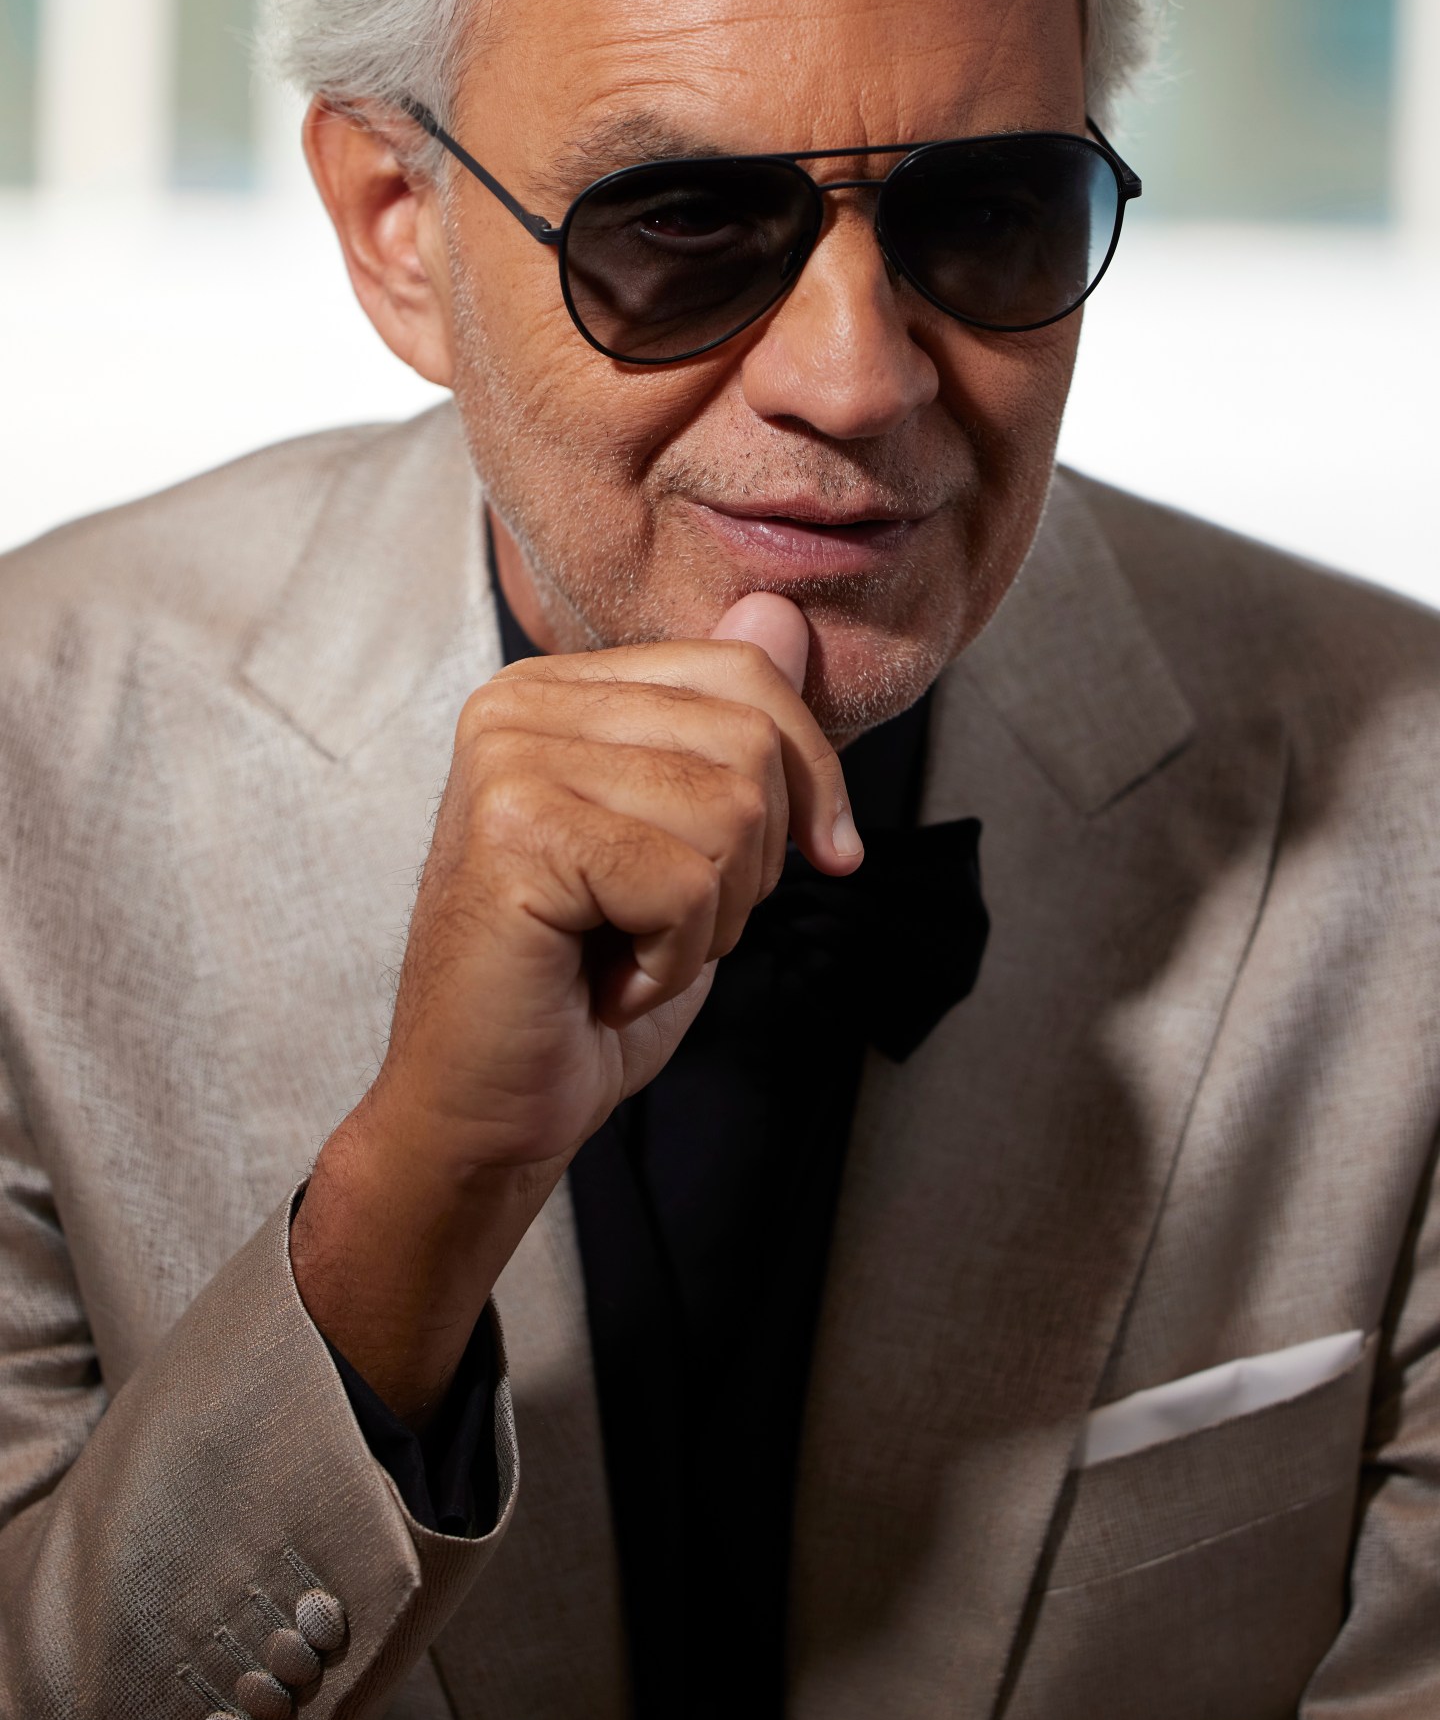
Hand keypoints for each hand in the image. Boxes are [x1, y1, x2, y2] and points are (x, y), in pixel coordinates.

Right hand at [290, 592, 859, 1421]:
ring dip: (710, 916)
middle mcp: (518, 703)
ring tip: (630, 948)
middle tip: (668, 925)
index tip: (819, 854)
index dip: (811, 774)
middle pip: (749, 738)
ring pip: (730, 811)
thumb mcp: (691, 843)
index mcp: (556, 688)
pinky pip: (685, 881)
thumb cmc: (586, 985)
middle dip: (752, 862)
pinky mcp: (514, 833)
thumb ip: (732, 729)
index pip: (744, 669)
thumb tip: (786, 612)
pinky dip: (674, 958)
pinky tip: (607, 977)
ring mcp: (508, 760)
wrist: (489, 1108)